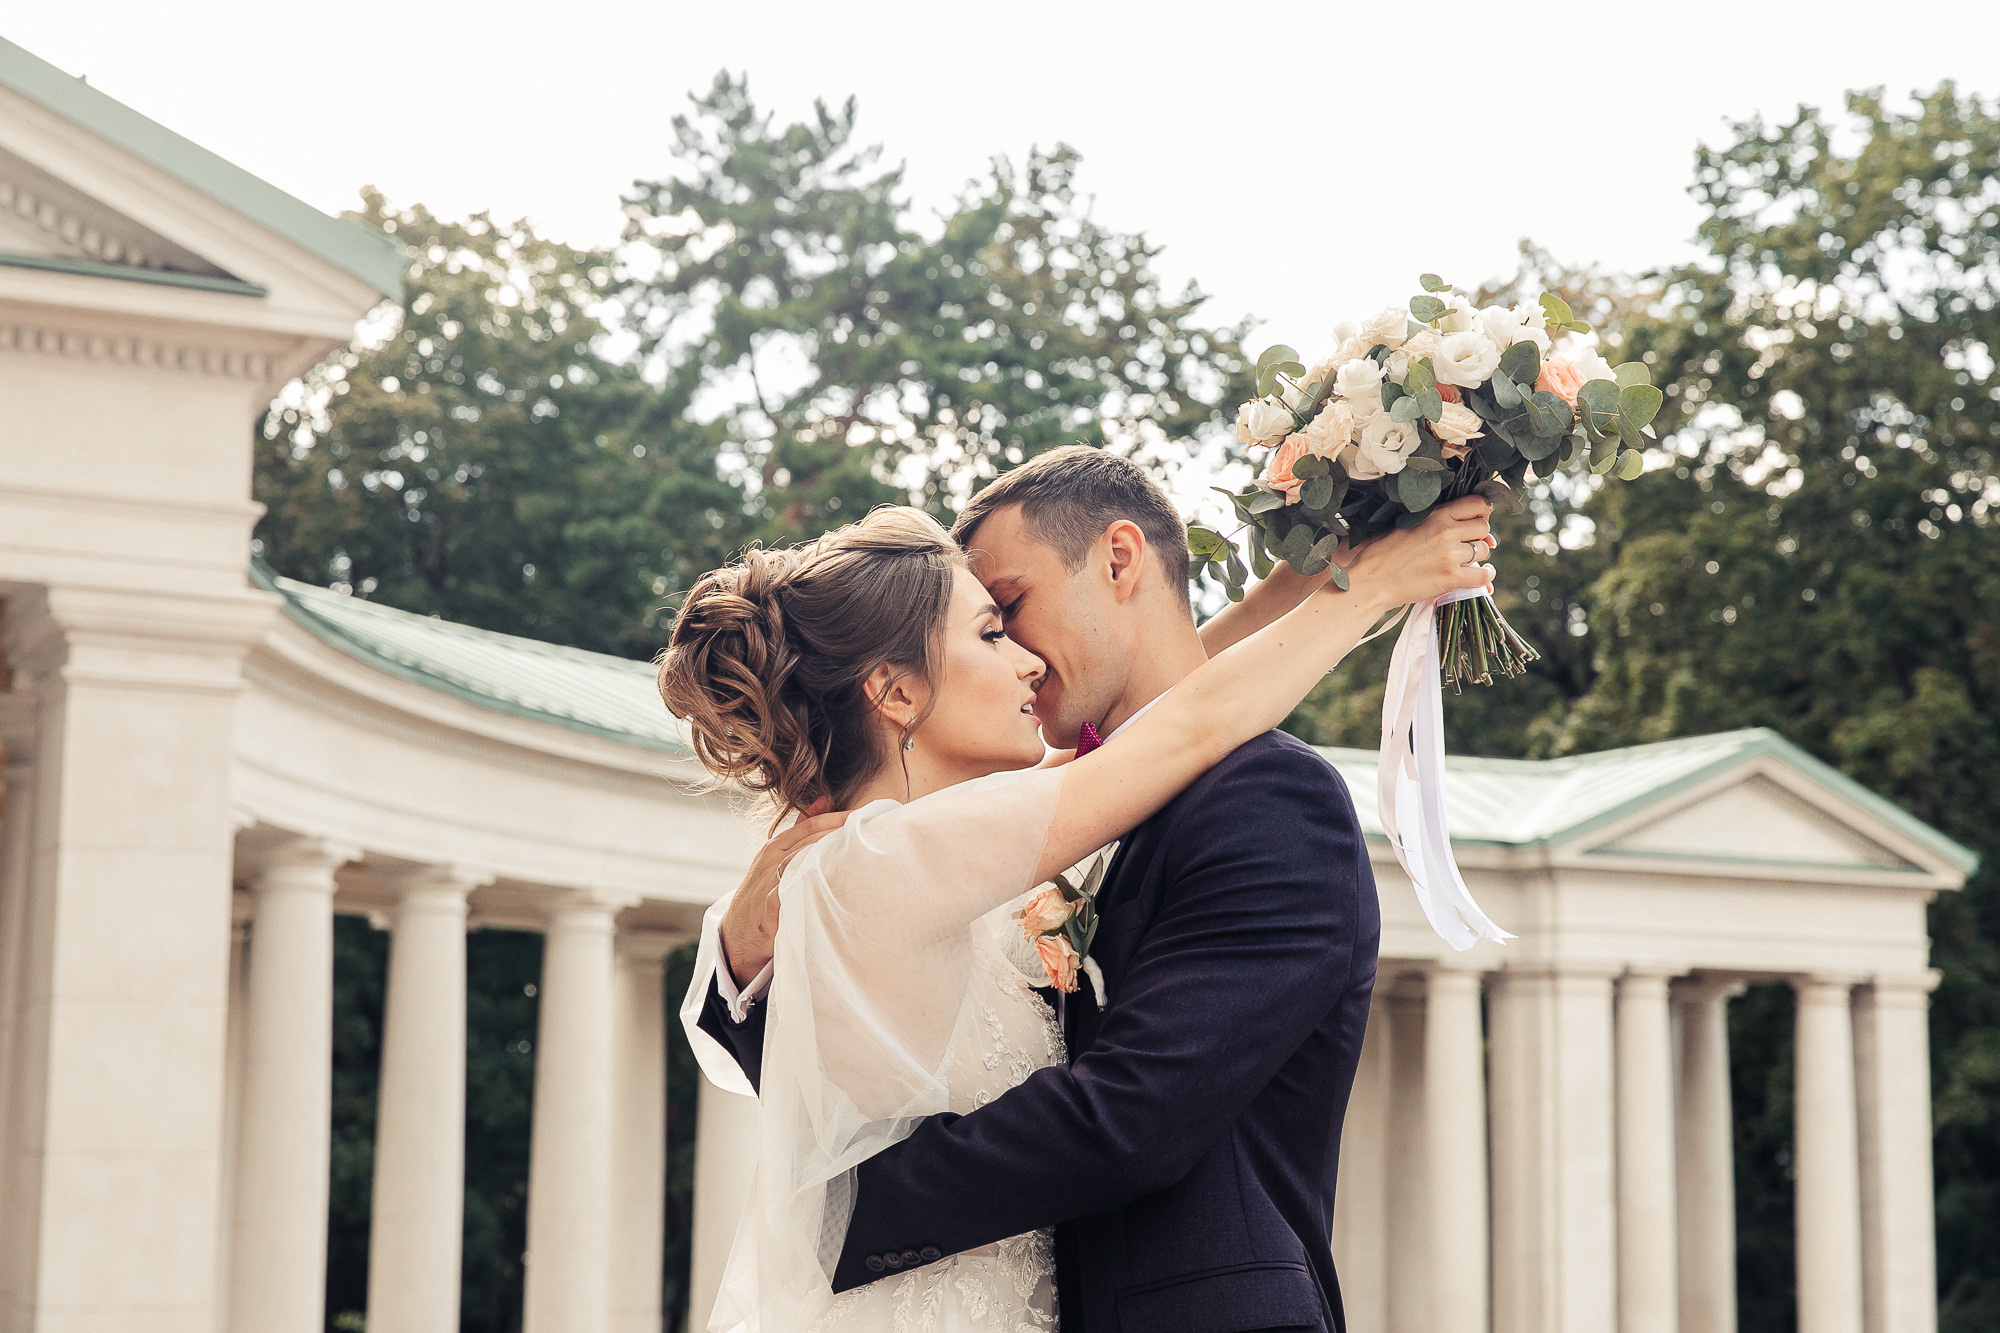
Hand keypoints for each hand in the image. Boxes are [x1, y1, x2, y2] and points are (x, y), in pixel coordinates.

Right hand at [718, 803, 848, 983]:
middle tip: (871, 831)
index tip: (864, 816)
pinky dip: (810, 886)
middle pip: (810, 841)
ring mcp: (768, 882)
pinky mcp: (768, 907)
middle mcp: (770, 860)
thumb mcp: (777, 857)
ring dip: (830, 857)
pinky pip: (791, 892)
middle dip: (840, 834)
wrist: (738, 934)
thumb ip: (801, 831)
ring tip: (859, 854)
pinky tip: (834, 885)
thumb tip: (826, 799)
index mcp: (774, 846)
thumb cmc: (763, 892)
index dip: (837, 819)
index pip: (809, 825)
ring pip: (802, 862)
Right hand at [1343, 496, 1495, 610]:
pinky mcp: (1450, 578)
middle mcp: (1446, 531)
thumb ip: (1432, 520)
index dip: (1480, 512)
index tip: (1475, 520)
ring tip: (1464, 561)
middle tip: (1467, 544)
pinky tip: (1481, 575)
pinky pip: (1483, 576)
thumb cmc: (1381, 553)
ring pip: (1484, 550)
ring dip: (1478, 556)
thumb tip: (1460, 523)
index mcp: (1435, 515)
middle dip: (1478, 536)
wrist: (1370, 581)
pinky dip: (1486, 576)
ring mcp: (1450, 555)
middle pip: (1484, 527)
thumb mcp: (1403, 524)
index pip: (1477, 503)